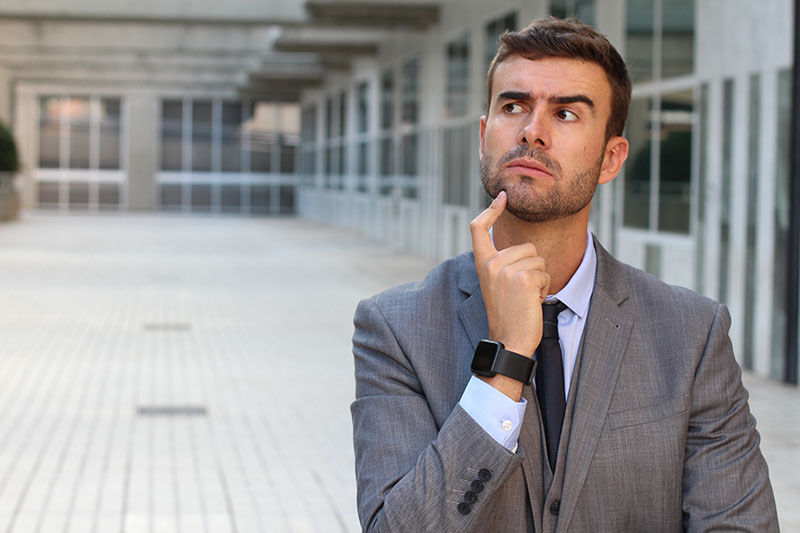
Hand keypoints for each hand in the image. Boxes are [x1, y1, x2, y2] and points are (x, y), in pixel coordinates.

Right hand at [470, 191, 549, 356]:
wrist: (509, 340)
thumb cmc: (508, 314)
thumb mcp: (498, 284)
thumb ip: (502, 264)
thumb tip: (523, 248)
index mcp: (482, 264)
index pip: (479, 229)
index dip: (491, 211)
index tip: (501, 197)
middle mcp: (491, 264)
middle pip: (526, 246)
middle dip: (533, 267)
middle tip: (521, 291)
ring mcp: (506, 270)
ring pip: (538, 259)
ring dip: (540, 278)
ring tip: (526, 297)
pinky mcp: (523, 278)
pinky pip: (545, 273)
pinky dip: (544, 288)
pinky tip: (532, 302)